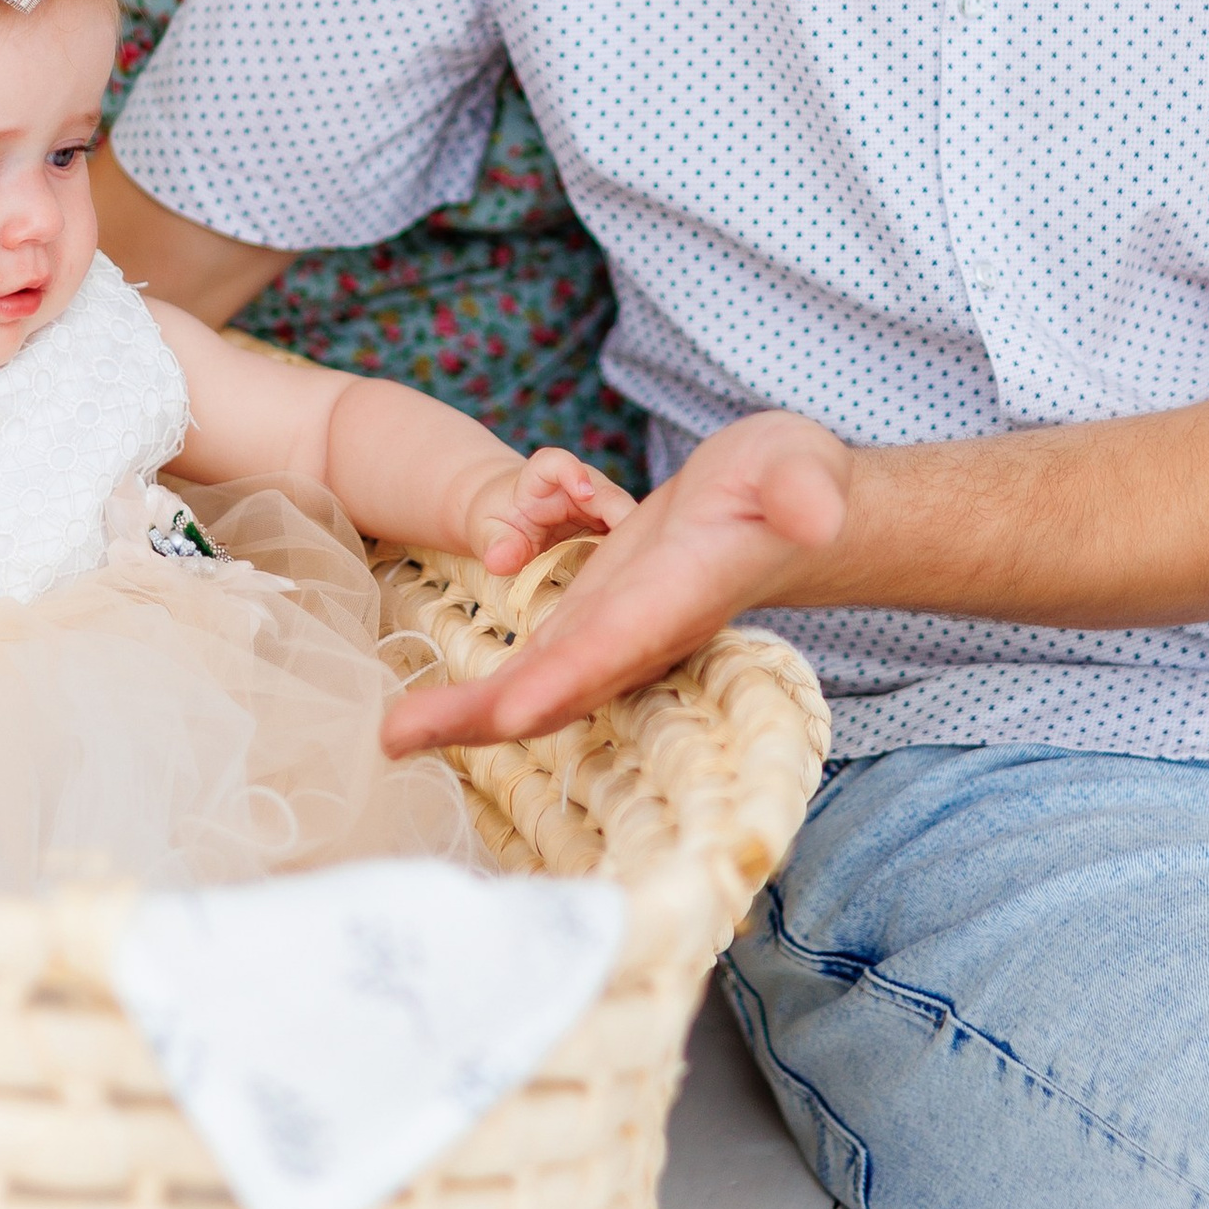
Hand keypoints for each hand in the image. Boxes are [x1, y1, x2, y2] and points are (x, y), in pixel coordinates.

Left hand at [389, 412, 850, 753]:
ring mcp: (613, 633)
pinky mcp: (596, 618)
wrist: (792, 512)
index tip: (500, 711)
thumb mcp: (800, 470)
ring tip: (393, 733)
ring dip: (467, 713)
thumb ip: (804, 492)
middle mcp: (638, 636)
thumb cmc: (797, 487)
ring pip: (533, 686)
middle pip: (553, 689)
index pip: (611, 651)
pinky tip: (433, 708)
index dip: (556, 682)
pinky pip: (533, 666)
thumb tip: (815, 512)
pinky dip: (485, 692)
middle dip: (479, 718)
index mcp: (674, 603)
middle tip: (394, 737)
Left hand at [472, 444, 638, 577]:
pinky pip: (630, 541)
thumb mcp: (487, 531)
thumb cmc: (500, 520)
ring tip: (633, 580)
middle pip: (610, 497)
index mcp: (543, 478)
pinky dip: (632, 560)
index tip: (585, 493)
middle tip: (629, 562)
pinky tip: (630, 584)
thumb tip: (501, 561)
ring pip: (630, 521)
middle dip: (624, 523)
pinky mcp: (613, 526)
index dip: (573, 473)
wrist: (512, 515)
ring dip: (635, 548)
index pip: (558, 465)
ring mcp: (602, 506)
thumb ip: (496, 545)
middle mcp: (582, 485)